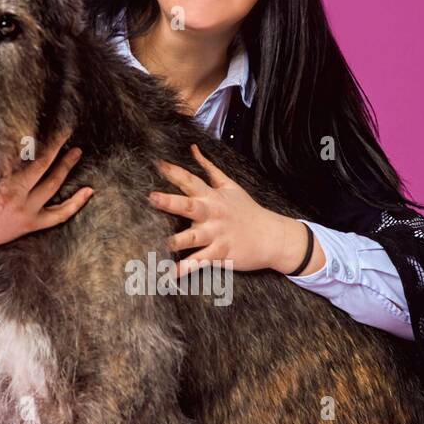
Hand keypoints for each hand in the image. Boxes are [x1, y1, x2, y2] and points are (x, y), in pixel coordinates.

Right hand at [0, 126, 93, 272]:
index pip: (23, 154)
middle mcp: (16, 196)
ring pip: (53, 184)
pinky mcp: (32, 224)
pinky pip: (60, 214)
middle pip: (43, 164)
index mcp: (0, 182)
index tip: (45, 123)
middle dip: (56, 145)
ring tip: (76, 152)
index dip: (36, 138)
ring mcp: (27, 211)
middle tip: (66, 129)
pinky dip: (76, 203)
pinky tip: (88, 191)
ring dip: (66, 166)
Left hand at [147, 142, 324, 276]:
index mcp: (212, 197)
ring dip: (178, 240)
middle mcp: (212, 214)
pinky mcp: (221, 254)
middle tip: (152, 198)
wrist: (271, 236)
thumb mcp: (229, 185)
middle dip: (171, 202)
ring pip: (194, 237)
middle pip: (190, 206)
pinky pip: (201, 262)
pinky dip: (187, 268)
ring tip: (163, 244)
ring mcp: (217, 235)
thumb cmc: (247, 210)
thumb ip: (209, 168)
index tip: (157, 164)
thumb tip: (193, 148)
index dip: (174, 172)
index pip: (191, 180)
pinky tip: (172, 275)